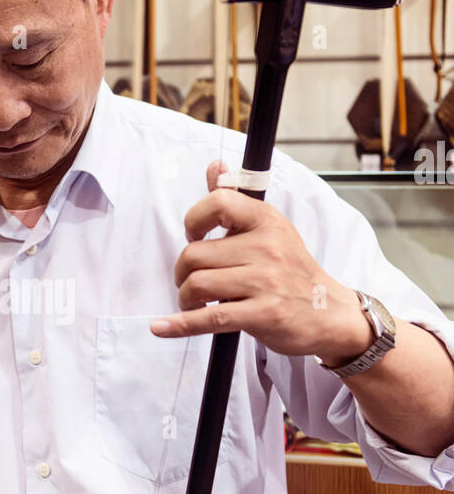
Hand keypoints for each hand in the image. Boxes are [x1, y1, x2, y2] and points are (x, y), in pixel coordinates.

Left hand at [149, 160, 374, 361]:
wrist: (329, 313)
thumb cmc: (293, 271)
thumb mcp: (270, 229)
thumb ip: (236, 199)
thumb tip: (215, 166)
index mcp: (266, 220)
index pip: (217, 202)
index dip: (194, 221)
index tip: (195, 238)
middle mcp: (267, 247)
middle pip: (194, 254)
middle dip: (182, 272)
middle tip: (191, 281)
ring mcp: (266, 282)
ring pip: (197, 285)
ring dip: (185, 298)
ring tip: (194, 302)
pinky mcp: (263, 314)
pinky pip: (209, 318)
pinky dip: (180, 325)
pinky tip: (163, 327)